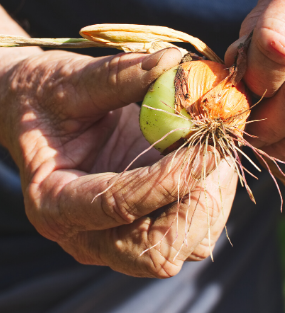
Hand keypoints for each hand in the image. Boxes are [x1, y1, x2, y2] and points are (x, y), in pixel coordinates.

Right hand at [0, 47, 236, 277]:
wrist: (39, 113)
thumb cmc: (44, 98)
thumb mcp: (70, 83)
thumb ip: (119, 75)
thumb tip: (173, 61)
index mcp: (56, 204)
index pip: (120, 205)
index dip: (172, 179)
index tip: (211, 146)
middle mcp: (87, 234)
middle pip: (158, 251)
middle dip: (198, 202)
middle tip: (217, 152)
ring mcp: (119, 233)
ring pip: (184, 245)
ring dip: (211, 199)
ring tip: (213, 150)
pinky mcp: (144, 220)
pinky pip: (192, 229)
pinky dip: (210, 196)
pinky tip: (206, 159)